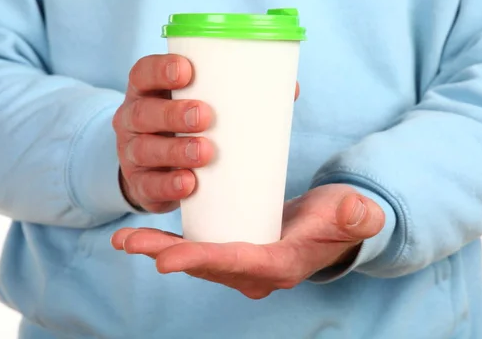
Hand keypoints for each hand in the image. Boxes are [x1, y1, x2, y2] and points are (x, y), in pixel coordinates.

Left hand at [111, 184, 384, 298]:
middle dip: (167, 254)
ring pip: (196, 259)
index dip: (202, 260)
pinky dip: (171, 244)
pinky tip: (143, 235)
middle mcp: (257, 272)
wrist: (336, 226)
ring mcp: (243, 264)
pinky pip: (199, 249)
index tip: (166, 258)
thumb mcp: (353, 214)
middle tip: (130, 241)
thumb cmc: (343, 219)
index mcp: (281, 265)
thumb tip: (353, 210)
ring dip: (160, 250)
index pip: (237, 264)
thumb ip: (357, 214)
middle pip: (206, 265)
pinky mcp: (235, 249)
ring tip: (124, 238)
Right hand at [113, 54, 299, 212]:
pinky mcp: (140, 184)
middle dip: (172, 113)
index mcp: (148, 91)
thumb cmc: (188, 127)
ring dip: (175, 151)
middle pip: (143, 112)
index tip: (187, 70)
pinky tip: (189, 184)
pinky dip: (169, 185)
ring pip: (145, 149)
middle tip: (205, 116)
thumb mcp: (202, 105)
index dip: (160, 69)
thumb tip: (290, 88)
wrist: (159, 169)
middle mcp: (133, 118)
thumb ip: (238, 95)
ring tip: (205, 152)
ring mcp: (131, 153)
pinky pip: (149, 185)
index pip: (143, 73)